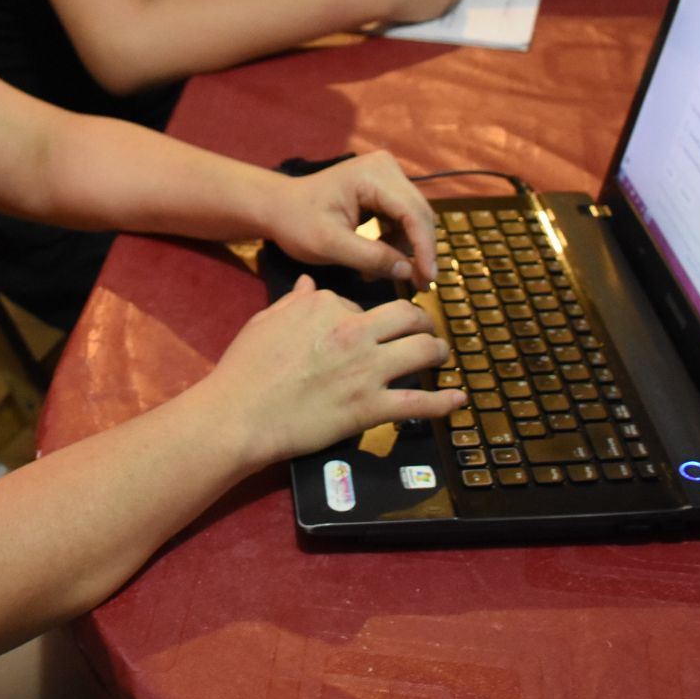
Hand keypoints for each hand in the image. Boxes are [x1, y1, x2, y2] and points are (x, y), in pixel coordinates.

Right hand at [203, 276, 463, 464]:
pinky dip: (445, 402)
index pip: (362, 304)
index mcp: (326, 306)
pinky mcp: (371, 407)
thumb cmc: (245, 368)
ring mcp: (366, 370)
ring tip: (440, 354)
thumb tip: (307, 283)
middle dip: (422, 320)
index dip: (367, 318)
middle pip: (407, 316)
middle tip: (425, 328)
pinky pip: (419, 402)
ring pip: (423, 350)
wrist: (240, 414)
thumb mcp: (266, 322)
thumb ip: (294, 301)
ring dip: (438, 350)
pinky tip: (459, 399)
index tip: (367, 329)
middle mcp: (354, 331)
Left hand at [265, 150, 436, 287]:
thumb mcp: (330, 245)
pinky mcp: (384, 188)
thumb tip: (410, 271)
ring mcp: (386, 175)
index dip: (424, 249)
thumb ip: (371, 257)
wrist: (279, 208)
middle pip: (419, 213)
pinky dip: (395, 242)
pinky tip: (379, 262)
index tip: (427, 280)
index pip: (412, 213)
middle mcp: (385, 168)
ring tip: (385, 274)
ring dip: (405, 249)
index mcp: (372, 175)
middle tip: (419, 285)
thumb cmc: (298, 223)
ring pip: (413, 218)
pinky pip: (402, 218)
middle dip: (420, 251)